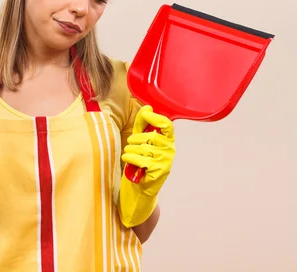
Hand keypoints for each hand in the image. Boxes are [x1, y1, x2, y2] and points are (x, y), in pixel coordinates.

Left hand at [118, 105, 174, 226]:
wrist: (138, 189)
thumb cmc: (140, 163)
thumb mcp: (140, 141)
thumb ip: (143, 124)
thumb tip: (147, 106)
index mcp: (167, 141)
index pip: (167, 125)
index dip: (156, 118)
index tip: (146, 114)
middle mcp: (170, 150)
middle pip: (151, 136)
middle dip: (135, 139)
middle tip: (129, 144)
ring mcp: (166, 162)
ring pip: (145, 148)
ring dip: (131, 150)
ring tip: (128, 154)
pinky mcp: (159, 172)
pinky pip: (142, 159)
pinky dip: (130, 158)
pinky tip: (127, 159)